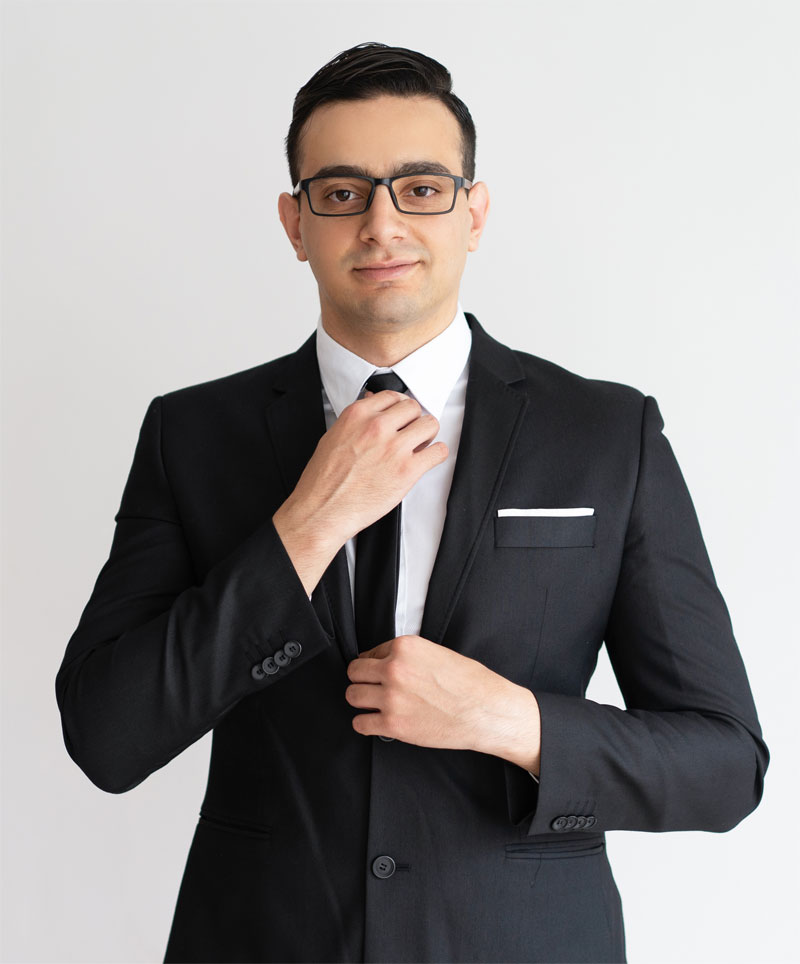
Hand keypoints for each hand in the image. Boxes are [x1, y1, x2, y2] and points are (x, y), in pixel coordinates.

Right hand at [281, 389, 447, 546]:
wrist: (322, 511)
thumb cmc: (324, 481)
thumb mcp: (334, 438)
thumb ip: (358, 422)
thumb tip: (373, 409)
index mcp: (358, 415)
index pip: (393, 396)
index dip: (399, 408)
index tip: (401, 417)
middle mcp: (377, 427)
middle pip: (414, 408)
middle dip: (414, 420)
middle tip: (410, 433)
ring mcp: (394, 448)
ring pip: (430, 425)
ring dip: (427, 435)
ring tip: (419, 446)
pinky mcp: (407, 471)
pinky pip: (438, 452)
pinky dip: (436, 455)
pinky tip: (426, 460)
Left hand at [345, 635, 540, 773]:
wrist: (487, 711)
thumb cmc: (470, 683)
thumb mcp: (437, 652)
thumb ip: (408, 656)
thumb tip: (385, 662)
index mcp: (405, 647)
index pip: (370, 652)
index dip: (375, 664)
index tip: (380, 672)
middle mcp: (394, 669)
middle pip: (355, 672)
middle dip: (363, 680)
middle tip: (372, 687)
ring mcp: (391, 697)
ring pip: (352, 696)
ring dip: (362, 700)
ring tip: (374, 704)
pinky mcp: (393, 724)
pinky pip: (360, 723)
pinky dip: (365, 723)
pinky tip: (376, 722)